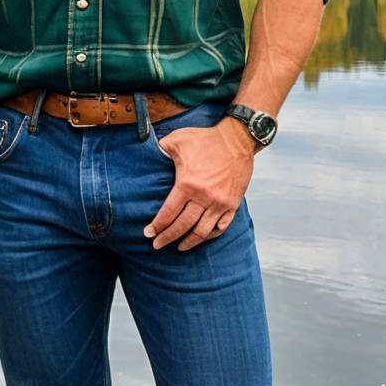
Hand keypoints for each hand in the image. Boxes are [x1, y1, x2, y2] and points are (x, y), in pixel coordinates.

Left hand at [143, 117, 254, 250]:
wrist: (237, 140)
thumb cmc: (205, 139)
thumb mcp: (178, 139)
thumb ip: (161, 149)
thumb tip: (149, 155)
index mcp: (188, 184)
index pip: (169, 213)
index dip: (157, 226)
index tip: (148, 233)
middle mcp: (204, 197)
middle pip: (182, 226)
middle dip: (167, 237)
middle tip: (157, 245)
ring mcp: (220, 203)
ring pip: (202, 231)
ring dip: (189, 242)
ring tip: (179, 247)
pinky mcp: (232, 204)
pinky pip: (221, 227)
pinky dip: (210, 236)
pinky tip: (201, 238)